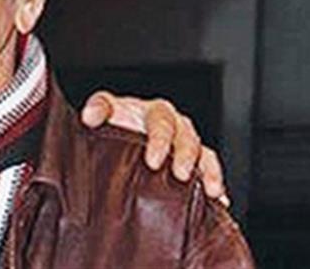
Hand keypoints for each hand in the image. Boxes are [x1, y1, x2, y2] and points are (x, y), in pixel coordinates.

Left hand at [80, 91, 227, 205]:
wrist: (122, 138)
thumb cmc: (117, 123)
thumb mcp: (106, 111)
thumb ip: (99, 108)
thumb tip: (89, 115)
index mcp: (155, 113)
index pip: (161, 121)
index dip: (159, 140)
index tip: (152, 161)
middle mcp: (177, 127)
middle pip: (188, 138)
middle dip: (185, 157)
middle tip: (179, 175)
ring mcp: (188, 146)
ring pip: (205, 155)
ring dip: (209, 172)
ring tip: (211, 190)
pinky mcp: (196, 164)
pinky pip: (211, 172)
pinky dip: (216, 186)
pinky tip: (220, 202)